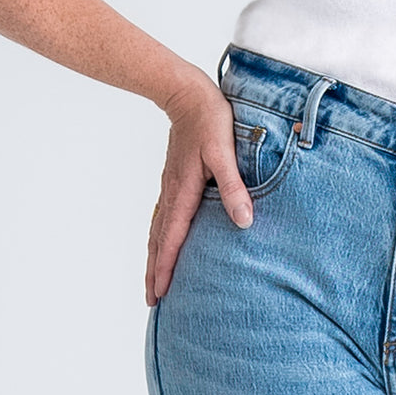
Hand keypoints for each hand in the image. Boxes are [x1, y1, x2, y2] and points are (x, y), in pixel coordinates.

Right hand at [145, 71, 254, 306]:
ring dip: (154, 256)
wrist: (187, 94)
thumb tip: (244, 222)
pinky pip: (162, 215)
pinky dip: (158, 236)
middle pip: (158, 240)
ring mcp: (170, 185)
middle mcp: (172, 193)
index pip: (171, 238)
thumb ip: (233, 186)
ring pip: (157, 229)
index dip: (165, 268)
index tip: (159, 294)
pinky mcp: (174, 178)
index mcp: (184, 192)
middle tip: (151, 300)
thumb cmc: (210, 120)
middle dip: (154, 271)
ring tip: (153, 279)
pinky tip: (163, 240)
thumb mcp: (225, 152)